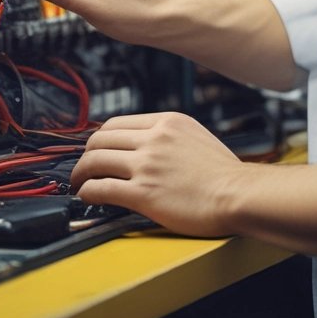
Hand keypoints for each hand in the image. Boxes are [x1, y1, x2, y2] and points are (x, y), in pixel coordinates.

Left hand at [70, 112, 244, 237]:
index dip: (100, 138)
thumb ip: (168, 136)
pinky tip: (86, 196)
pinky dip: (87, 191)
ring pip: (95, 161)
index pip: (117, 123)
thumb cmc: (224, 173)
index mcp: (166, 121)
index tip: (96, 150)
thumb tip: (146, 145)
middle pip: (101, 139)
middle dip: (85, 154)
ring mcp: (147, 165)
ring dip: (80, 173)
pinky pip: (101, 188)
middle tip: (82, 167)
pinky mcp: (144, 192)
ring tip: (78, 183)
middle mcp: (153, 138)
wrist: (238, 194)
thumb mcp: (195, 137)